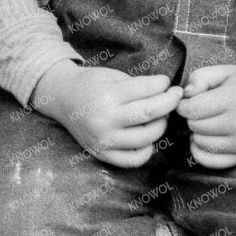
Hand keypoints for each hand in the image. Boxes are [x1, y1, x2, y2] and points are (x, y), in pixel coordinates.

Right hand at [30, 60, 181, 168]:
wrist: (60, 98)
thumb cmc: (89, 84)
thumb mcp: (112, 76)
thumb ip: (139, 84)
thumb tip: (168, 92)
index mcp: (106, 95)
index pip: (147, 90)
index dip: (163, 85)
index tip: (168, 83)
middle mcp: (105, 119)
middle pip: (149, 114)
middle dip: (169, 103)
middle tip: (174, 97)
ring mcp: (103, 139)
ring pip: (147, 137)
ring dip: (160, 125)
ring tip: (158, 116)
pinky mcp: (102, 153)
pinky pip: (134, 159)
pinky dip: (147, 150)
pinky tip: (147, 138)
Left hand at [176, 64, 235, 168]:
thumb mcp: (228, 73)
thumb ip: (202, 77)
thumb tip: (185, 93)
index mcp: (232, 101)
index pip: (190, 109)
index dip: (184, 104)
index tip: (189, 101)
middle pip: (194, 125)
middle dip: (193, 117)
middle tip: (203, 111)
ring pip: (200, 142)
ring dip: (198, 133)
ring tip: (208, 123)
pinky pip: (209, 160)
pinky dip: (200, 151)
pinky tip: (205, 139)